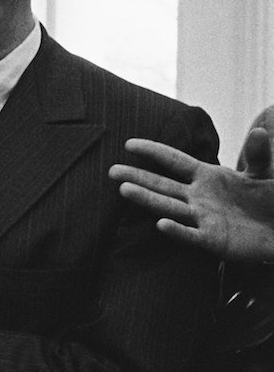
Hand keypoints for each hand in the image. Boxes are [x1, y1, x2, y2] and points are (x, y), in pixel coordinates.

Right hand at [109, 127, 273, 261]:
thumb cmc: (269, 201)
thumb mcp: (264, 174)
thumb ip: (258, 155)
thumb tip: (259, 131)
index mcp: (207, 176)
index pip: (174, 161)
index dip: (153, 152)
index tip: (129, 144)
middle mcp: (198, 197)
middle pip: (162, 184)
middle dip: (138, 177)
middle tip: (112, 171)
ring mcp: (202, 218)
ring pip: (169, 207)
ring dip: (148, 199)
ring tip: (125, 190)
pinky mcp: (213, 240)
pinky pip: (191, 235)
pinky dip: (177, 230)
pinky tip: (161, 224)